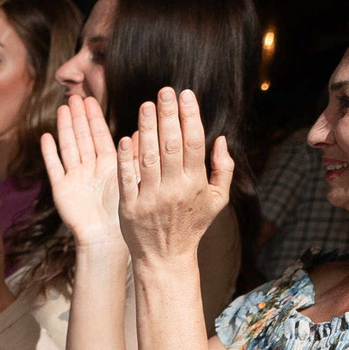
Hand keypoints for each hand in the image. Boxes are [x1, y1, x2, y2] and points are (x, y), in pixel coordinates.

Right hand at [41, 90, 122, 250]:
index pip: (100, 135)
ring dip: (65, 128)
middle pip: (83, 137)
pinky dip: (50, 153)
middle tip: (74, 96)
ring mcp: (74, 177)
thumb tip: (147, 130)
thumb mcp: (132, 179)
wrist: (106, 238)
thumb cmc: (123, 213)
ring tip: (62, 109)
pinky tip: (46, 137)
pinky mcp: (61, 189)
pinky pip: (54, 167)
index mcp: (108, 164)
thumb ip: (134, 155)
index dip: (94, 117)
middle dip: (78, 117)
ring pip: (69, 147)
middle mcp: (90, 168)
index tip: (90, 99)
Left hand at [116, 87, 232, 267]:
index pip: (194, 143)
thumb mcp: (217, 199)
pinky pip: (127, 178)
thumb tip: (221, 138)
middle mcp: (174, 188)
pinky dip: (126, 157)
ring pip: (148, 157)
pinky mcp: (130, 206)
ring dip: (146, 129)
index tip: (186, 94)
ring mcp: (150, 197)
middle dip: (168, 115)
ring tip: (146, 105)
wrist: (165, 258)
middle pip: (171, 144)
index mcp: (196, 183)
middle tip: (164, 91)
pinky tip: (125, 136)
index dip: (190, 117)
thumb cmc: (192, 225)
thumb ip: (223, 168)